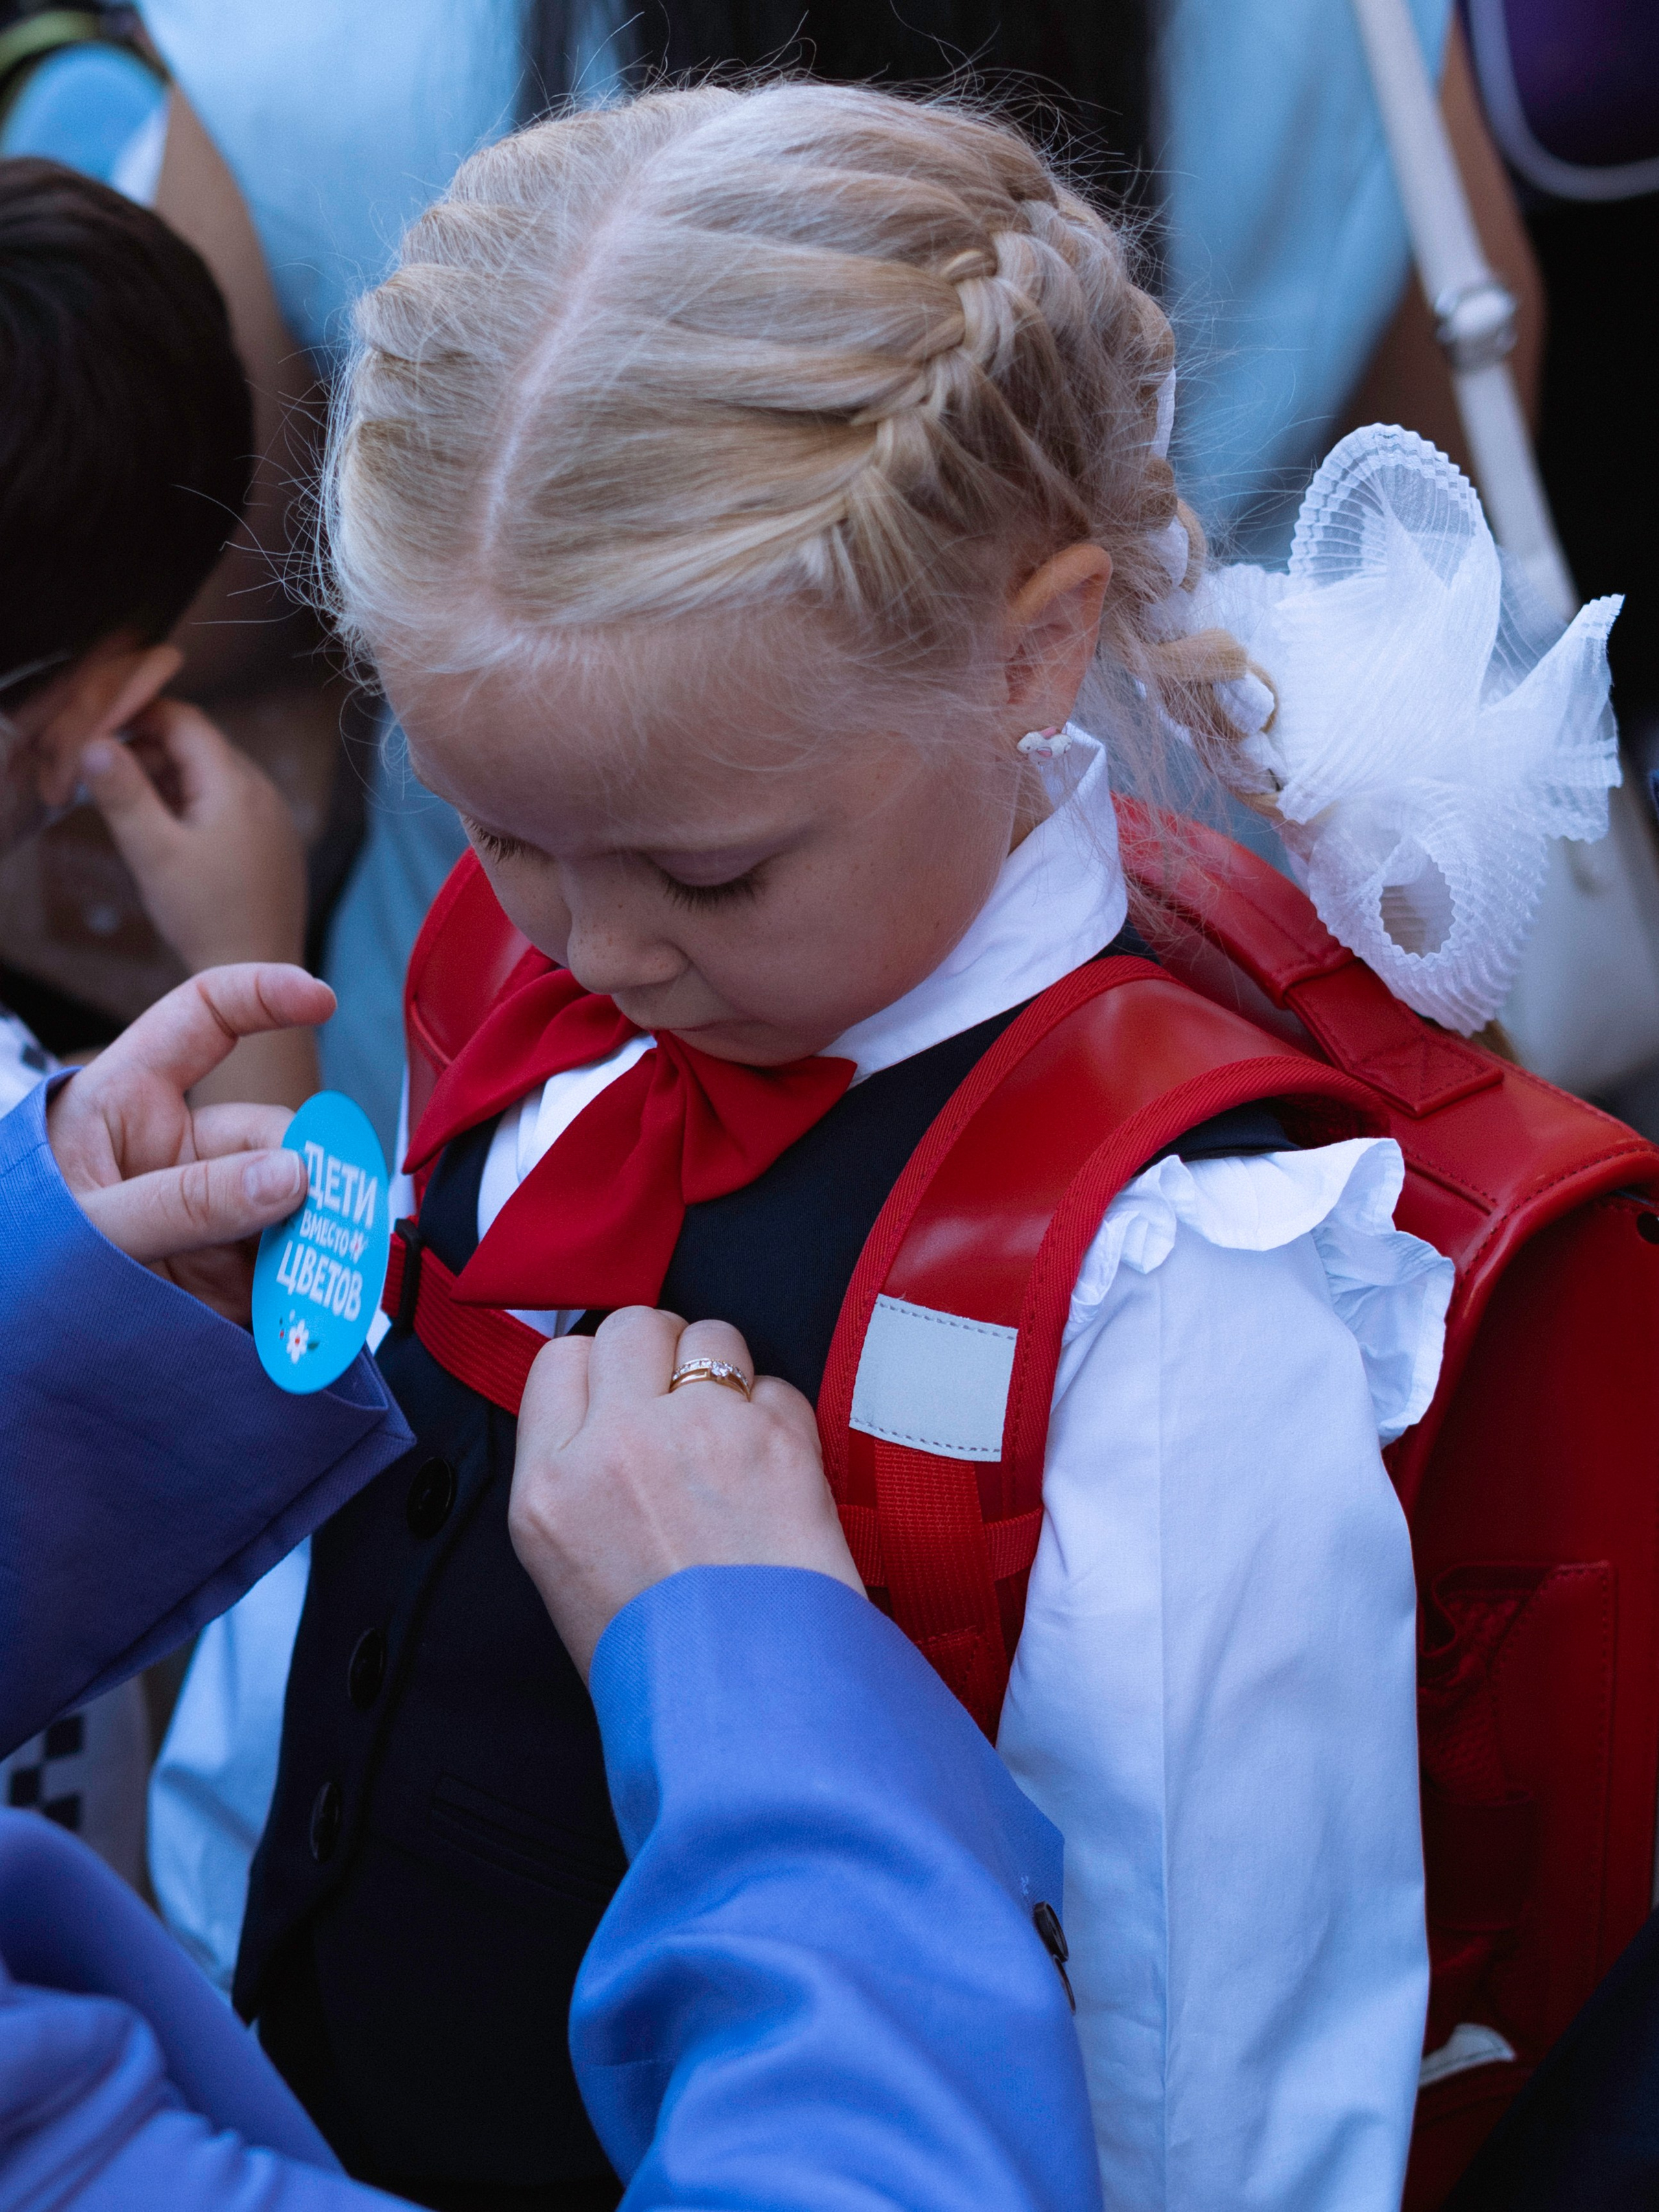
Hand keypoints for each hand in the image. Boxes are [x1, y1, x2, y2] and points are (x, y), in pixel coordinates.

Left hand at [48, 964, 336, 1322]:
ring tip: (324, 1266)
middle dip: (302, 1167)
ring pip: (291, 1199)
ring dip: (313, 1231)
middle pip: (269, 1132)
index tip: (322, 1001)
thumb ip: (185, 1201)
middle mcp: (180, 1145)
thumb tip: (293, 1176)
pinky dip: (306, 1282)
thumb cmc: (20, 1253)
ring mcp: (210, 1206)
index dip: (264, 996)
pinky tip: (315, 1303)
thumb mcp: (89, 1222)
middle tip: (318, 1210)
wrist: (7, 1343)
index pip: (205, 1018)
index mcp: (130, 1099)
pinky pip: (286, 1262)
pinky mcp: (229, 1267)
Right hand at [81, 699, 306, 970]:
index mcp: (235, 785)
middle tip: (111, 782)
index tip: (102, 732)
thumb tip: (95, 742)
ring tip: (139, 815)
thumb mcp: (153, 853)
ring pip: (214, 776)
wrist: (258, 971)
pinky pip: (232, 805)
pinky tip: (174, 839)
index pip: (185, 721)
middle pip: (200, 746)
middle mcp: (264, 792)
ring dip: (172, 782)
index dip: (140, 715)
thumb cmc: (205, 915)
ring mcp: (274, 817)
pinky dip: (197, 806)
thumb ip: (123, 794)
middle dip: (151, 753)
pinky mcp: (275, 842)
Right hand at [509, 1309, 862, 1678]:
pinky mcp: (772, 1438)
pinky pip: (777, 1386)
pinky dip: (781, 1419)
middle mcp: (612, 1446)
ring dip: (727, 1371)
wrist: (750, 1712)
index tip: (628, 1391)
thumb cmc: (665, 1661)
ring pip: (710, 1334)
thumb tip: (611, 1417)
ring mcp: (695, 1433)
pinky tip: (777, 1477)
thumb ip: (578, 1479)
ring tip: (736, 1436)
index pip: (559, 1359)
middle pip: (632, 1325)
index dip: (601, 1369)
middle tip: (687, 1402)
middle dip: (663, 1351)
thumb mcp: (568, 1571)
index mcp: (547, 1487)